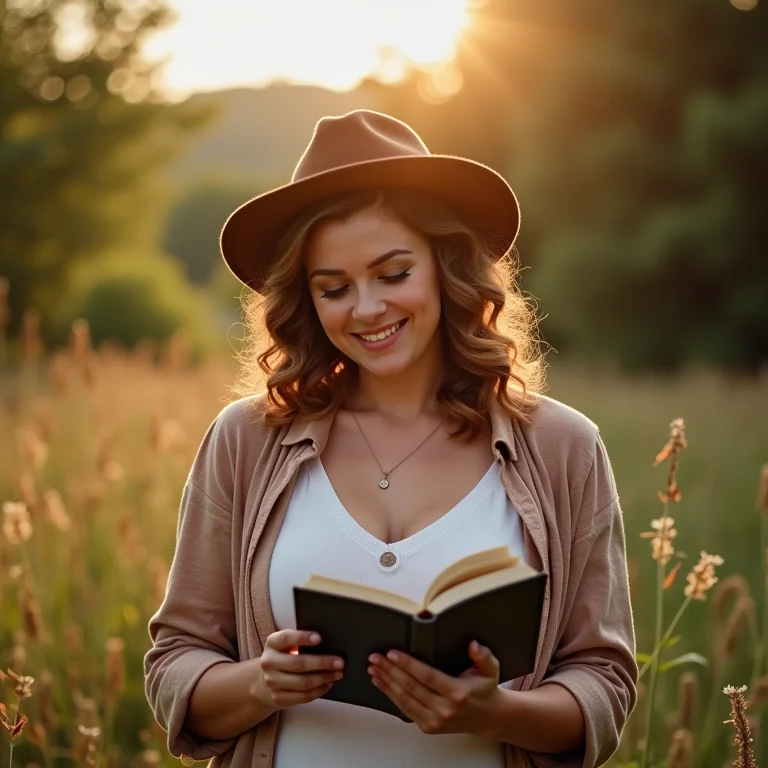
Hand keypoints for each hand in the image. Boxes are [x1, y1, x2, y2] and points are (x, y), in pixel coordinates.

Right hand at [252, 629, 343, 709]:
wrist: (265, 680)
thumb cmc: (283, 656)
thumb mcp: (286, 644)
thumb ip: (299, 640)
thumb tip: (327, 643)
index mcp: (272, 644)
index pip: (285, 638)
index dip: (302, 637)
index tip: (319, 638)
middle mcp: (269, 663)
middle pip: (298, 663)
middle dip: (322, 663)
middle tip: (340, 662)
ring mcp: (272, 682)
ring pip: (303, 682)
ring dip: (324, 678)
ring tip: (338, 674)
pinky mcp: (278, 698)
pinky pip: (303, 697)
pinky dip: (319, 691)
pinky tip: (328, 684)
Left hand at [367, 640, 501, 735]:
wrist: (486, 717)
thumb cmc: (485, 690)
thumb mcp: (490, 669)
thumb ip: (483, 655)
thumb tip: (473, 645)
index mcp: (457, 693)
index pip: (427, 676)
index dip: (408, 664)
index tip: (393, 653)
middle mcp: (444, 709)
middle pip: (411, 687)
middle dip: (390, 670)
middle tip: (376, 657)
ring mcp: (435, 720)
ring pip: (404, 699)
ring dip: (386, 682)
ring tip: (374, 668)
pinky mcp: (427, 726)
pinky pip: (405, 709)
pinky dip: (390, 695)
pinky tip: (381, 683)